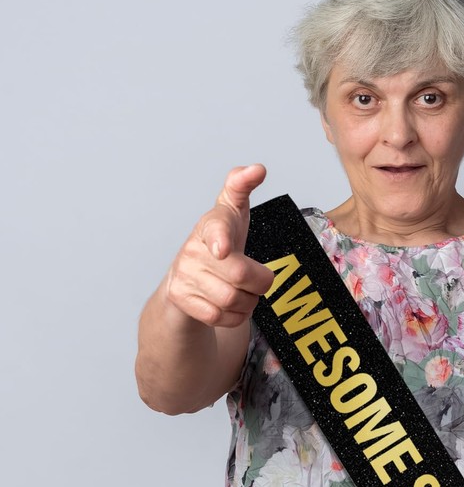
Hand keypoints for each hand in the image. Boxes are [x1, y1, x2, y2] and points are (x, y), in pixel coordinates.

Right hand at [165, 164, 273, 327]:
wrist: (187, 277)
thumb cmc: (219, 241)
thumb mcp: (231, 213)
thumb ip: (242, 187)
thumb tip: (257, 168)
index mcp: (211, 224)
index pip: (217, 227)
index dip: (221, 238)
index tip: (224, 249)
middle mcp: (192, 248)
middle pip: (240, 275)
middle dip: (259, 283)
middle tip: (257, 279)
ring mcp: (184, 274)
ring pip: (232, 300)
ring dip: (248, 301)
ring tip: (242, 291)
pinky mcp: (180, 298)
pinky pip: (220, 317)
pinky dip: (235, 316)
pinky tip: (231, 305)